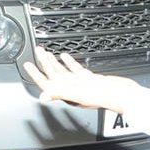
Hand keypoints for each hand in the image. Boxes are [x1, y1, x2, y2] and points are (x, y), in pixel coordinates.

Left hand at [23, 47, 139, 112]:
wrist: (122, 93)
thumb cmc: (103, 96)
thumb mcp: (78, 93)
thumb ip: (59, 93)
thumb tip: (42, 97)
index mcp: (67, 92)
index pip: (46, 83)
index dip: (35, 74)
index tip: (27, 65)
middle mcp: (71, 89)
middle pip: (53, 75)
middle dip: (43, 63)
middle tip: (36, 52)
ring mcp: (80, 84)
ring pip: (63, 71)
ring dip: (54, 62)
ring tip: (46, 53)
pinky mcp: (90, 79)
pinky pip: (76, 70)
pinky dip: (69, 62)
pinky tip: (65, 56)